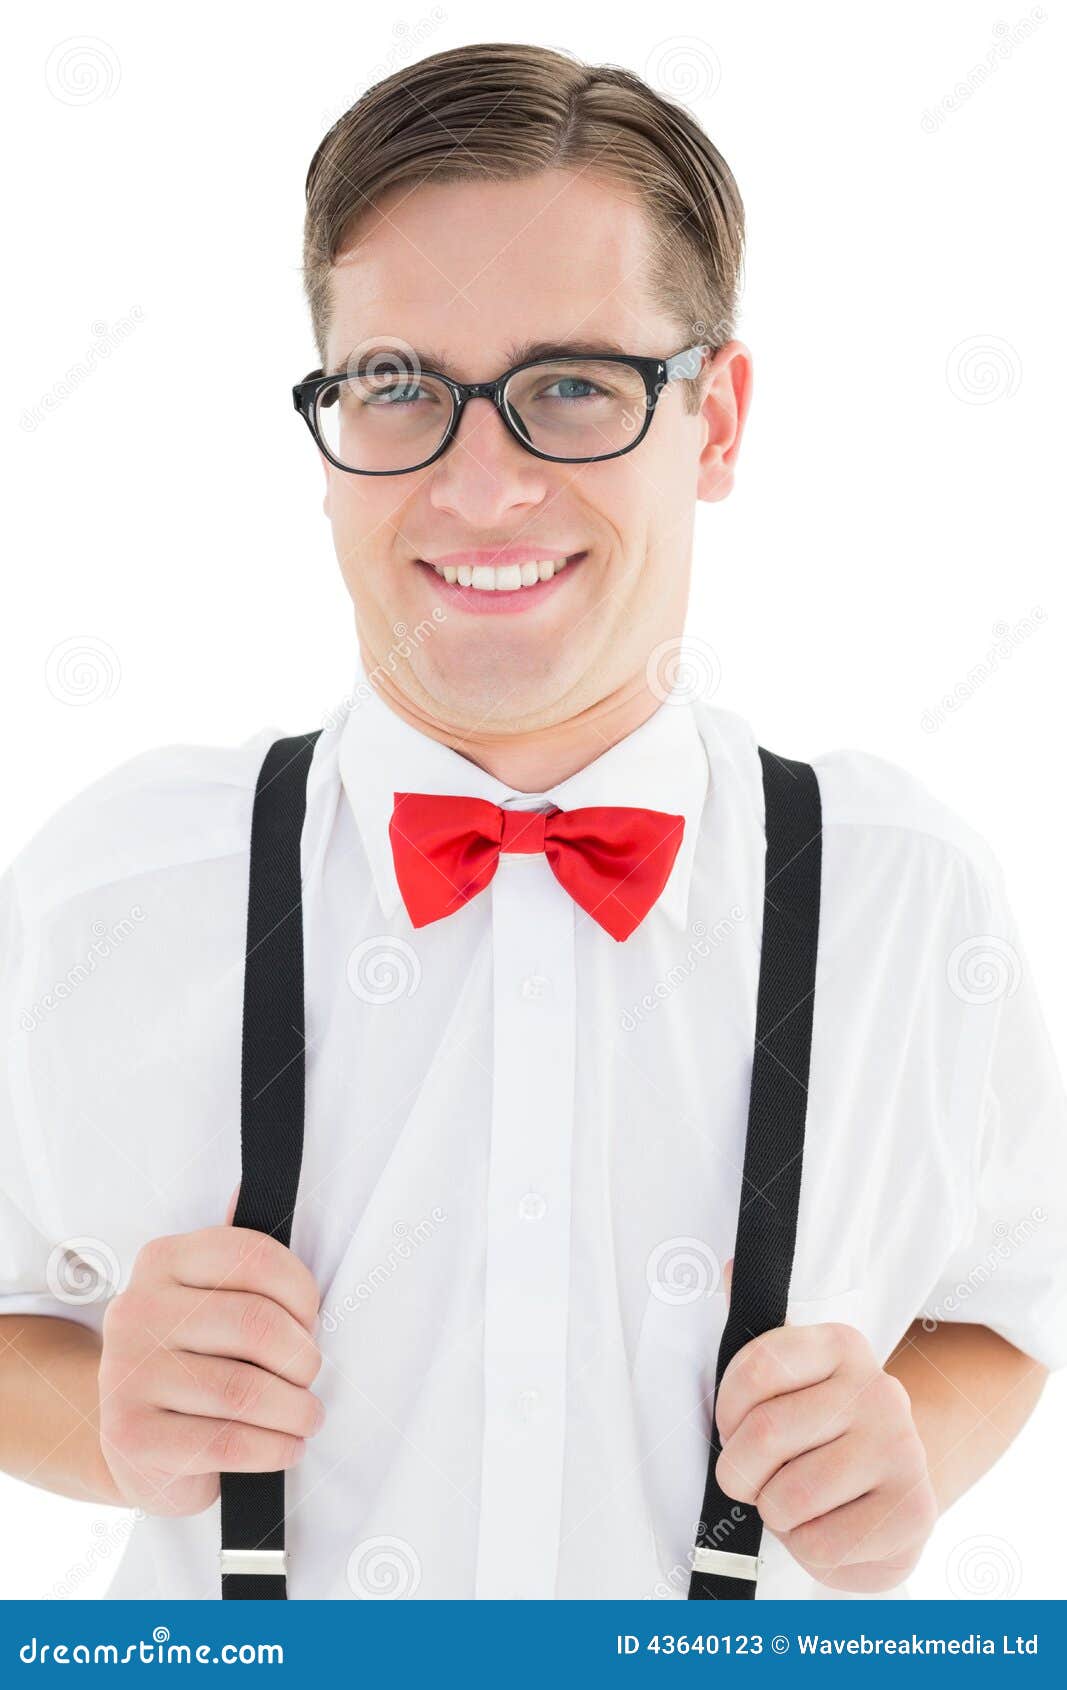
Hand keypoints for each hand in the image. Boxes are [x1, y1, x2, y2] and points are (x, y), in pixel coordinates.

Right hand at [98, 1186, 323, 1516]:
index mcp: (163, 1260)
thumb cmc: (197, 1359)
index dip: (302, 1293)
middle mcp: (136, 1310)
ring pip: (244, 1390)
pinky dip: (275, 1447)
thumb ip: (238, 1256)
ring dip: (296, 1410)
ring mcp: (126, 1374)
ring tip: (305, 1415)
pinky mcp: (132, 1438)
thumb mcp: (214, 1299)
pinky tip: (286, 1445)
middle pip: (254, 1325)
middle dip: (302, 1358)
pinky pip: (228, 1442)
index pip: (254, 1256)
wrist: (138, 1442)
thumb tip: (248, 1186)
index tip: (312, 1320)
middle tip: (310, 1376)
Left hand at [713, 1259, 937, 1590]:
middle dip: (741, 1472)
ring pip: (790, 1496)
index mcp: (841, 1345)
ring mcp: (901, 1449)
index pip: (757, 1366)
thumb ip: (757, 1331)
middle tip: (750, 1479)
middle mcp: (878, 1389)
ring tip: (791, 1503)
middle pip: (766, 1434)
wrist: (894, 1490)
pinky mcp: (912, 1511)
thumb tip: (729, 1271)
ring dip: (775, 1513)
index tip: (730, 1428)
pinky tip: (825, 1527)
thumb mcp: (792, 1380)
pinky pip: (821, 1544)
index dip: (726, 1410)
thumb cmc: (823, 1434)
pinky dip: (806, 1548)